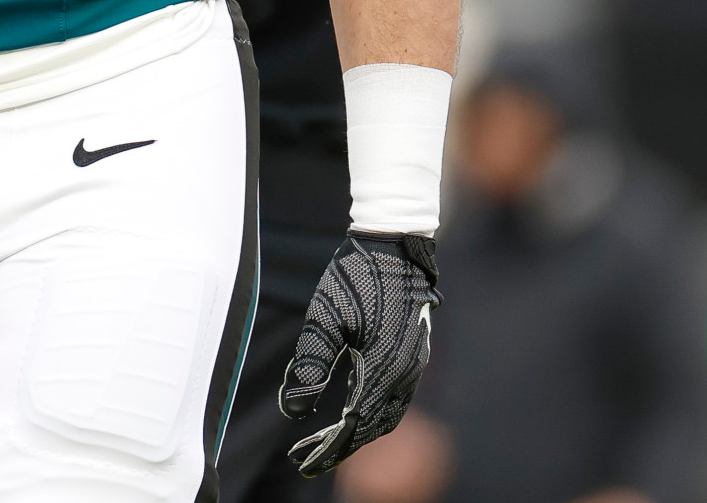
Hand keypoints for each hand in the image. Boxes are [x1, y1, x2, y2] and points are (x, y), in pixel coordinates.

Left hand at [279, 230, 437, 476]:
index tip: (302, 462)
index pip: (355, 425)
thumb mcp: (323, 319)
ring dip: (358, 431)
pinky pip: (394, 397)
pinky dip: (372, 411)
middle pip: (373, 426)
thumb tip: (294, 411)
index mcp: (383, 368)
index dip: (329, 448)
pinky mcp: (412, 353)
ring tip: (326, 441)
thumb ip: (309, 365)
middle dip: (341, 446)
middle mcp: (404, 373)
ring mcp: (412, 364)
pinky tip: (350, 407)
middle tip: (307, 458)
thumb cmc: (355, 277)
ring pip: (387, 414)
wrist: (394, 244)